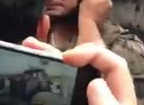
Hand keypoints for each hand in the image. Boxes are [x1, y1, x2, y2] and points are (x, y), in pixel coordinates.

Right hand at [22, 38, 136, 104]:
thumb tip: (95, 83)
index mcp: (117, 94)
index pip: (111, 62)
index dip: (91, 52)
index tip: (67, 57)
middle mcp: (98, 91)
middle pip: (81, 64)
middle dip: (57, 50)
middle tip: (32, 44)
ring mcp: (82, 96)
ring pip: (65, 74)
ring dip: (46, 59)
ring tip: (26, 48)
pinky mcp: (69, 100)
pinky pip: (56, 87)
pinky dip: (44, 75)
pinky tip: (30, 68)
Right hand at [79, 0, 111, 26]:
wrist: (89, 24)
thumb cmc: (87, 9)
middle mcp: (110, 2)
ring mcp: (109, 10)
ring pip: (104, 2)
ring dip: (100, 3)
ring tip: (92, 5)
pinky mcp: (107, 16)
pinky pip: (103, 9)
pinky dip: (100, 9)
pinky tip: (94, 11)